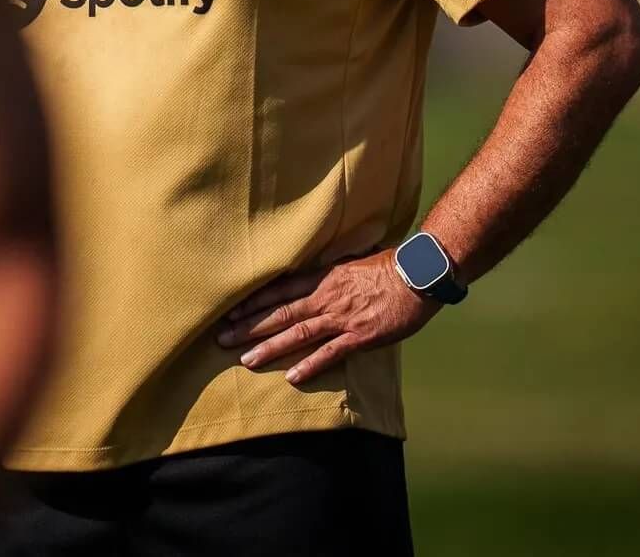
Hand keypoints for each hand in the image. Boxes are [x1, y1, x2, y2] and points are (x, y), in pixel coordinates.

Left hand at [214, 251, 438, 385]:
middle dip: (249, 327)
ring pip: (298, 333)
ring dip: (270, 347)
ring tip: (245, 360)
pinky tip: (292, 377)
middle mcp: (325, 297)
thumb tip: (313, 274)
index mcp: (322, 278)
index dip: (253, 302)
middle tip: (222, 339)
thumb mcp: (351, 261)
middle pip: (280, 313)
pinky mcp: (360, 336)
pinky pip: (331, 353)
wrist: (418, 275)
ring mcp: (341, 318)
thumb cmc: (389, 266)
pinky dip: (311, 365)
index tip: (229, 311)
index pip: (279, 291)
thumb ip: (330, 272)